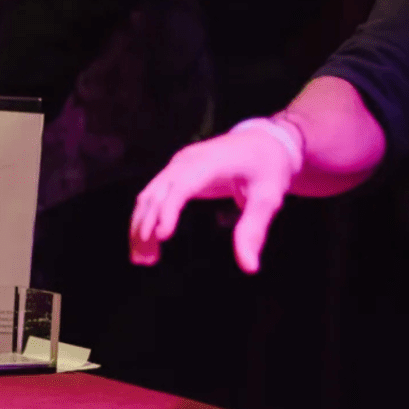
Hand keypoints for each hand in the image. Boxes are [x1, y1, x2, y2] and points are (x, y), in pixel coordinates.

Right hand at [130, 128, 298, 273]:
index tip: (163, 237)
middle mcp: (186, 161)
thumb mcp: (268, 198)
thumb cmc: (268, 168)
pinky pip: (153, 196)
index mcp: (209, 163)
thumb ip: (254, 230)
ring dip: (140, 227)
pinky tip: (148, 243)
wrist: (263, 141)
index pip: (181, 186)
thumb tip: (249, 267)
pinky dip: (146, 219)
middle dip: (146, 227)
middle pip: (156, 193)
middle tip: (146, 262)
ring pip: (148, 196)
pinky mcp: (174, 173)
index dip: (169, 210)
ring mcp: (177, 165)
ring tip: (142, 259)